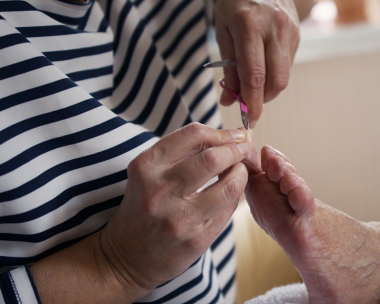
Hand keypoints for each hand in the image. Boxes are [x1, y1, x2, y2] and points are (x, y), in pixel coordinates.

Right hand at [99, 123, 255, 291]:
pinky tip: (229, 194)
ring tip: (240, 172)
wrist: (125, 258)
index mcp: (146, 167)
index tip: (235, 135)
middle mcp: (160, 190)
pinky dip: (234, 197)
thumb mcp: (148, 173)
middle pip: (213, 158)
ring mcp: (178, 217)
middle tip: (244, 149)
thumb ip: (182, 152)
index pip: (193, 135)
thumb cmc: (144, 207)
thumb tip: (229, 136)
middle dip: (236, 150)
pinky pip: (228, 210)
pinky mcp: (195, 239)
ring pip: (228, 185)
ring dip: (241, 174)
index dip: (222, 132)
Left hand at [214, 0, 304, 127]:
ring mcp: (289, 31)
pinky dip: (274, 75)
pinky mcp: (297, 35)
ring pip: (283, 77)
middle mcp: (274, 28)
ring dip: (268, 89)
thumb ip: (227, 68)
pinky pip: (286, 66)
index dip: (252, 102)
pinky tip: (263, 67)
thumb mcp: (222, 30)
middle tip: (249, 106)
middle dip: (262, 100)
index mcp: (249, 25)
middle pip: (276, 81)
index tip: (248, 120)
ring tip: (252, 85)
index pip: (254, 75)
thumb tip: (229, 101)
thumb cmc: (235, 1)